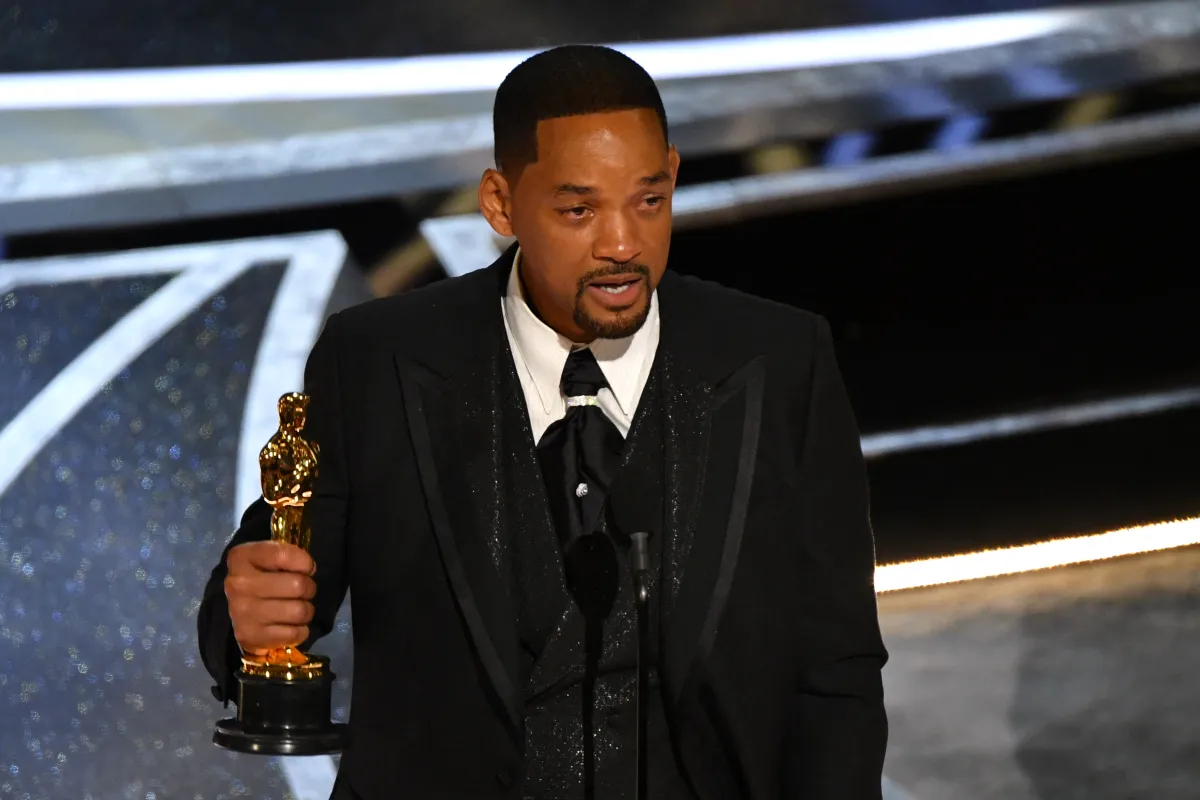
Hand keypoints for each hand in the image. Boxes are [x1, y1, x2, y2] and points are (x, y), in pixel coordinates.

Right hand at [224, 541, 316, 655]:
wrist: (236, 611)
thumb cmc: (260, 578)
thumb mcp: (267, 557)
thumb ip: (287, 555)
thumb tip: (309, 569)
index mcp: (242, 558)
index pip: (283, 555)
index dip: (304, 562)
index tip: (305, 569)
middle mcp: (239, 584)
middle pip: (298, 585)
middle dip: (308, 588)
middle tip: (302, 592)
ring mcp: (243, 612)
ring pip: (299, 611)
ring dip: (306, 611)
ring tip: (297, 609)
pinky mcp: (251, 636)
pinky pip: (294, 634)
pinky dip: (300, 631)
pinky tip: (290, 626)